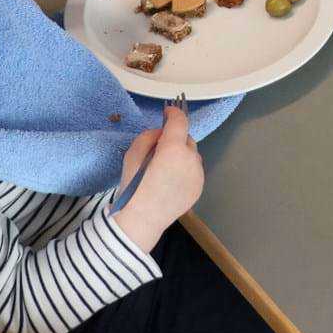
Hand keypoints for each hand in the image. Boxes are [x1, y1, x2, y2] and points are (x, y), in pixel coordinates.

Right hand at [114, 106, 204, 248]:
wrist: (142, 220)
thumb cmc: (134, 187)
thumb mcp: (132, 155)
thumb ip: (149, 136)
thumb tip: (162, 134)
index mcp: (173, 149)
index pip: (180, 121)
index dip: (173, 113)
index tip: (168, 112)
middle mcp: (191, 159)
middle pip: (187, 139)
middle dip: (176, 139)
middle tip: (160, 148)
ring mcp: (198, 174)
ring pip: (192, 155)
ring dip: (182, 155)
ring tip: (165, 167)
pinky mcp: (199, 187)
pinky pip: (194, 170)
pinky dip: (185, 169)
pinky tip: (171, 180)